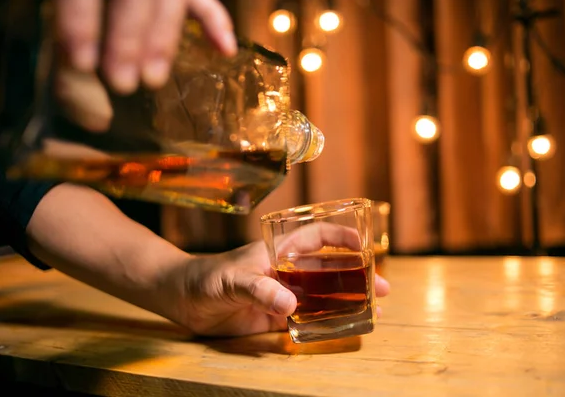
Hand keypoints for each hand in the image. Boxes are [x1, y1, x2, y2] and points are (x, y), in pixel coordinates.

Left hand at [54, 0, 236, 94]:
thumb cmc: (84, 8)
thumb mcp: (60, 10)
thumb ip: (67, 46)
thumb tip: (89, 117)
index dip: (79, 22)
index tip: (82, 63)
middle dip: (126, 39)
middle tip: (122, 83)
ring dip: (162, 39)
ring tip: (152, 79)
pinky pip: (203, 0)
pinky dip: (216, 23)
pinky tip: (226, 50)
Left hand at [164, 224, 390, 336]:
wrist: (181, 299)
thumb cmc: (205, 277)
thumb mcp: (232, 280)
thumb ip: (259, 290)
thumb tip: (291, 305)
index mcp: (278, 252)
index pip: (316, 238)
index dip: (341, 238)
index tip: (365, 244)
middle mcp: (285, 271)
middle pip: (328, 270)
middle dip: (356, 277)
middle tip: (383, 289)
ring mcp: (281, 294)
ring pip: (321, 296)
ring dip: (347, 302)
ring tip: (374, 311)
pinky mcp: (273, 316)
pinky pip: (305, 320)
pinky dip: (325, 323)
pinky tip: (343, 327)